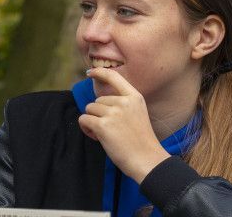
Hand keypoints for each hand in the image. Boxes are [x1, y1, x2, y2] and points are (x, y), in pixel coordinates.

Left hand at [78, 68, 171, 183]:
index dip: (99, 73)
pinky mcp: (103, 125)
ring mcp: (113, 113)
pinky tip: (96, 137)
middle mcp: (124, 102)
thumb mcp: (138, 114)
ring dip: (92, 121)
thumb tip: (98, 102)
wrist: (147, 159)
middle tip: (110, 129)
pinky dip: (86, 128)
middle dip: (99, 114)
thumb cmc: (141, 142)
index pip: (114, 77)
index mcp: (135, 97)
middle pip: (98, 100)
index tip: (90, 73)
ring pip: (90, 109)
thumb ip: (123, 105)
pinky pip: (84, 119)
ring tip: (104, 134)